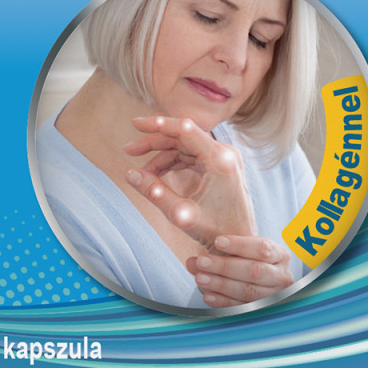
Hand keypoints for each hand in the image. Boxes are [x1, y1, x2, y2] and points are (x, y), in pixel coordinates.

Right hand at [124, 115, 256, 251]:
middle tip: (129, 150)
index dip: (160, 125)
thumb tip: (130, 174)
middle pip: (183, 137)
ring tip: (141, 170)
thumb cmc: (216, 231)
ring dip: (161, 155)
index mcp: (220, 159)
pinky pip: (191, 156)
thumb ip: (154, 192)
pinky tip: (155, 174)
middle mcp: (224, 153)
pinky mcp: (219, 165)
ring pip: (185, 147)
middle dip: (154, 143)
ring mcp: (223, 158)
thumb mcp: (181, 214)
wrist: (239, 243)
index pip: (186, 129)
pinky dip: (173, 163)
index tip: (136, 124)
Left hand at [186, 235, 293, 307]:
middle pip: (254, 271)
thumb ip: (222, 241)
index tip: (217, 241)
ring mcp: (274, 296)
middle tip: (201, 261)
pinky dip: (223, 302)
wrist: (263, 281)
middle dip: (225, 266)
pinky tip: (208, 295)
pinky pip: (242, 308)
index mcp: (280, 255)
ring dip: (221, 284)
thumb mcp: (246, 247)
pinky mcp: (262, 311)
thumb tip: (190, 223)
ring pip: (248, 291)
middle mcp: (281, 276)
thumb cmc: (250, 259)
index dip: (240, 245)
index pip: (262, 248)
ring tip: (199, 277)